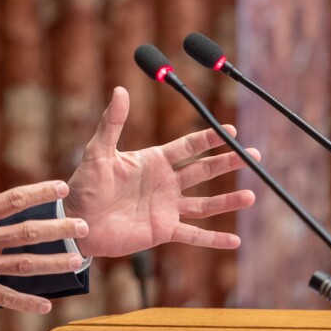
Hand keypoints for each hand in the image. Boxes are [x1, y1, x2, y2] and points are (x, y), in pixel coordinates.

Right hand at [0, 138, 87, 313]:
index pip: (13, 200)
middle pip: (28, 233)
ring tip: (77, 261)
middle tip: (84, 226)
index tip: (62, 188)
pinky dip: (26, 303)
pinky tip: (47, 306)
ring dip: (53, 264)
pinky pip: (5, 298)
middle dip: (59, 230)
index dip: (40, 193)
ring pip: (24, 265)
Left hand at [63, 86, 257, 257]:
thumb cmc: (85, 184)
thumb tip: (120, 89)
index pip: (189, 147)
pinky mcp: (162, 231)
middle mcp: (165, 183)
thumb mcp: (98, 151)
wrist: (77, 220)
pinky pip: (193, 234)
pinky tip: (235, 240)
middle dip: (228, 162)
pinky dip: (213, 239)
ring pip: (205, 204)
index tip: (231, 130)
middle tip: (253, 156)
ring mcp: (166, 207)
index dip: (210, 138)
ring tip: (251, 196)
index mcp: (154, 161)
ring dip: (227, 201)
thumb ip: (112, 122)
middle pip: (204, 171)